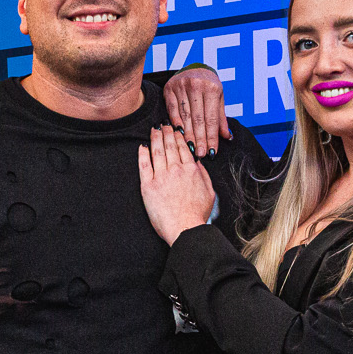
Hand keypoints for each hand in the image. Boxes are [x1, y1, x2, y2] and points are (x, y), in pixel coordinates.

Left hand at [138, 125, 216, 244]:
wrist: (185, 228)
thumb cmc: (197, 215)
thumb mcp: (209, 192)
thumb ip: (203, 175)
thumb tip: (198, 162)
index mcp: (191, 170)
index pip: (183, 148)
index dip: (178, 137)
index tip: (175, 131)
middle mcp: (176, 170)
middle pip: (169, 146)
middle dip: (166, 133)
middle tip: (163, 125)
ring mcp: (161, 177)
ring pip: (157, 151)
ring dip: (155, 138)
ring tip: (153, 130)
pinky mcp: (148, 186)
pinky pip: (144, 165)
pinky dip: (143, 153)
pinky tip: (142, 147)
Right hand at [163, 65, 230, 155]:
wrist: (195, 68)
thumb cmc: (209, 85)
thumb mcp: (219, 99)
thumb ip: (221, 118)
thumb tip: (227, 136)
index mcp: (212, 88)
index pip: (211, 118)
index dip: (211, 136)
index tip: (212, 151)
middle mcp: (196, 85)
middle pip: (198, 119)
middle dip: (200, 139)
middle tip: (201, 154)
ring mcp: (181, 86)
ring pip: (185, 116)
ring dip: (188, 134)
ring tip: (191, 148)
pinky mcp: (169, 88)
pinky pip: (172, 110)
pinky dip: (176, 122)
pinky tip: (179, 134)